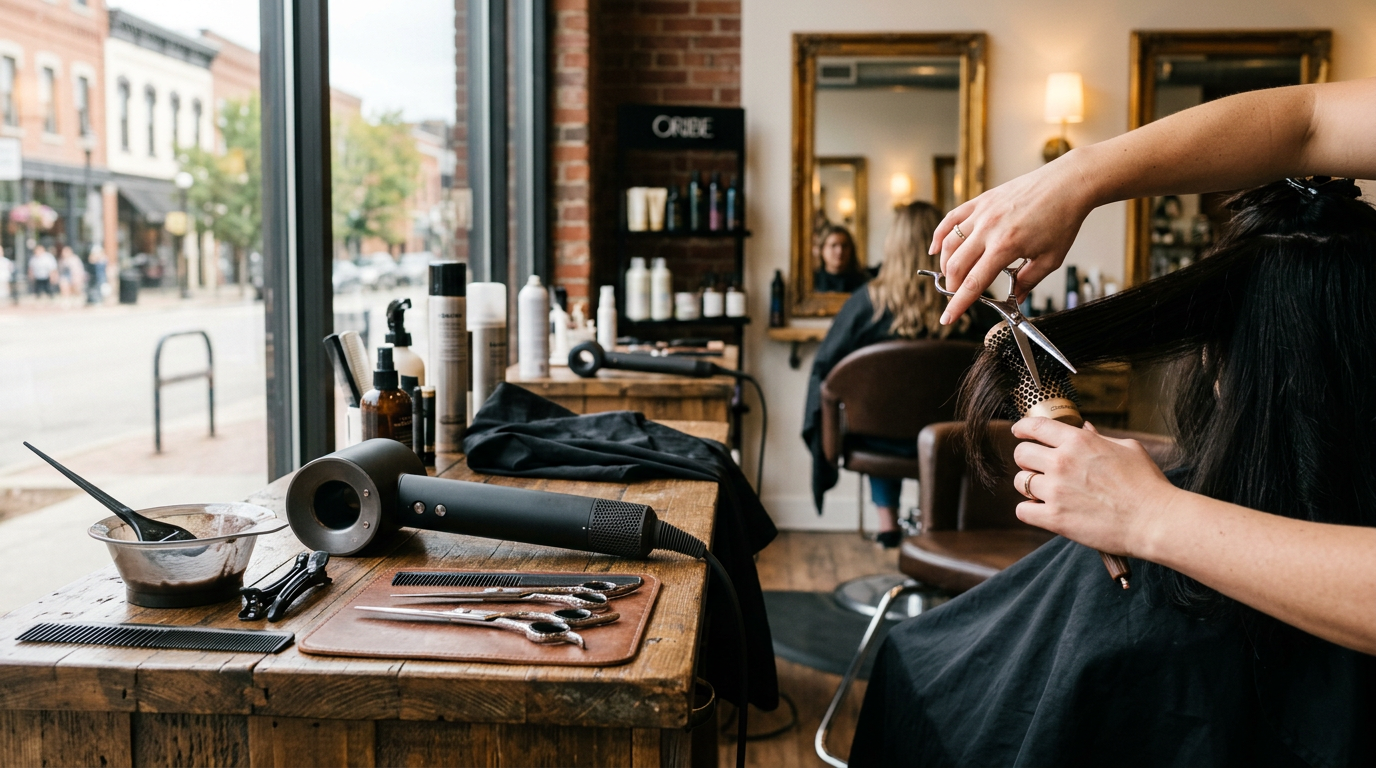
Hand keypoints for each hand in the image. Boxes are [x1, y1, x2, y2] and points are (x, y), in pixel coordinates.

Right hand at [930, 153, 1097, 323]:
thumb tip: (1015, 299)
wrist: (1067, 184)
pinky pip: (951, 219)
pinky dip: (939, 236)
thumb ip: (1028, 281)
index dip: (958, 305)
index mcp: (1005, 247)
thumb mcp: (1050, 259)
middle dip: (952, 286)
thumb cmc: (1062, 219)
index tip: (947, 319)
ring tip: (952, 275)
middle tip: (958, 295)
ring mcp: (981, 213)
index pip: (973, 283)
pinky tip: (935, 249)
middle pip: (956, 266)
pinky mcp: (981, 201)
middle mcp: (988, 229)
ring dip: (946, 265)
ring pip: (949, 244)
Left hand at [1010, 418, 1178, 557]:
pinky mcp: (1054, 518)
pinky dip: (1029, 511)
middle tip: (1037, 468)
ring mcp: (1055, 490)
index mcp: (1079, 441)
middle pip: (1021, 453)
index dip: (1022, 428)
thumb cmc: (1147, 485)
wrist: (1155, 521)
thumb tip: (1084, 429)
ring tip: (1046, 492)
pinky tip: (1043, 511)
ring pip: (1020, 482)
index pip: (1036, 426)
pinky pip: (1023, 511)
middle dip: (1027, 459)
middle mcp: (1062, 462)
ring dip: (1029, 486)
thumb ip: (1100, 439)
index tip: (1018, 431)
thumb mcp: (1128, 449)